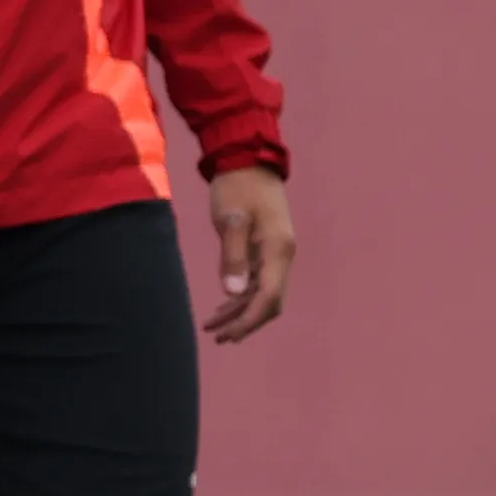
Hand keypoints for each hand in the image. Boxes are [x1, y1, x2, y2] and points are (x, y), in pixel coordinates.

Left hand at [205, 166, 295, 343]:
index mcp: (278, 248)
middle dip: (246, 322)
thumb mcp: (231, 219)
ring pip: (263, 294)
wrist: (247, 158)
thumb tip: (235, 294)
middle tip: (219, 337)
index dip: (250, 320)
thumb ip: (233, 256)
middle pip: (271, 302)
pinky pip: (259, 282)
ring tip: (213, 327)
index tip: (228, 335)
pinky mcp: (266, 249)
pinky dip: (242, 297)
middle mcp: (282, 254)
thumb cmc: (237, 185)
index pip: (269, 296)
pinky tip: (223, 306)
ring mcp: (276, 252)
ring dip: (240, 312)